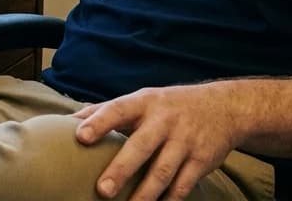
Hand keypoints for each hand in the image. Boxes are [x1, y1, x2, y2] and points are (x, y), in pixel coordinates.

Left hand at [73, 83, 241, 199]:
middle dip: (121, 169)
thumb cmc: (169, 106)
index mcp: (144, 103)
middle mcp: (165, 121)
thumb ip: (107, 111)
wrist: (224, 108)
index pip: (117, 109)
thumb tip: (67, 121)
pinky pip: (183, 185)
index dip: (99, 122)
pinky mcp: (201, 161)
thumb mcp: (142, 100)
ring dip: (145, 194)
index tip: (80, 136)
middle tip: (102, 190)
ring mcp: (185, 141)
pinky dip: (169, 200)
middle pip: (141, 146)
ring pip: (163, 171)